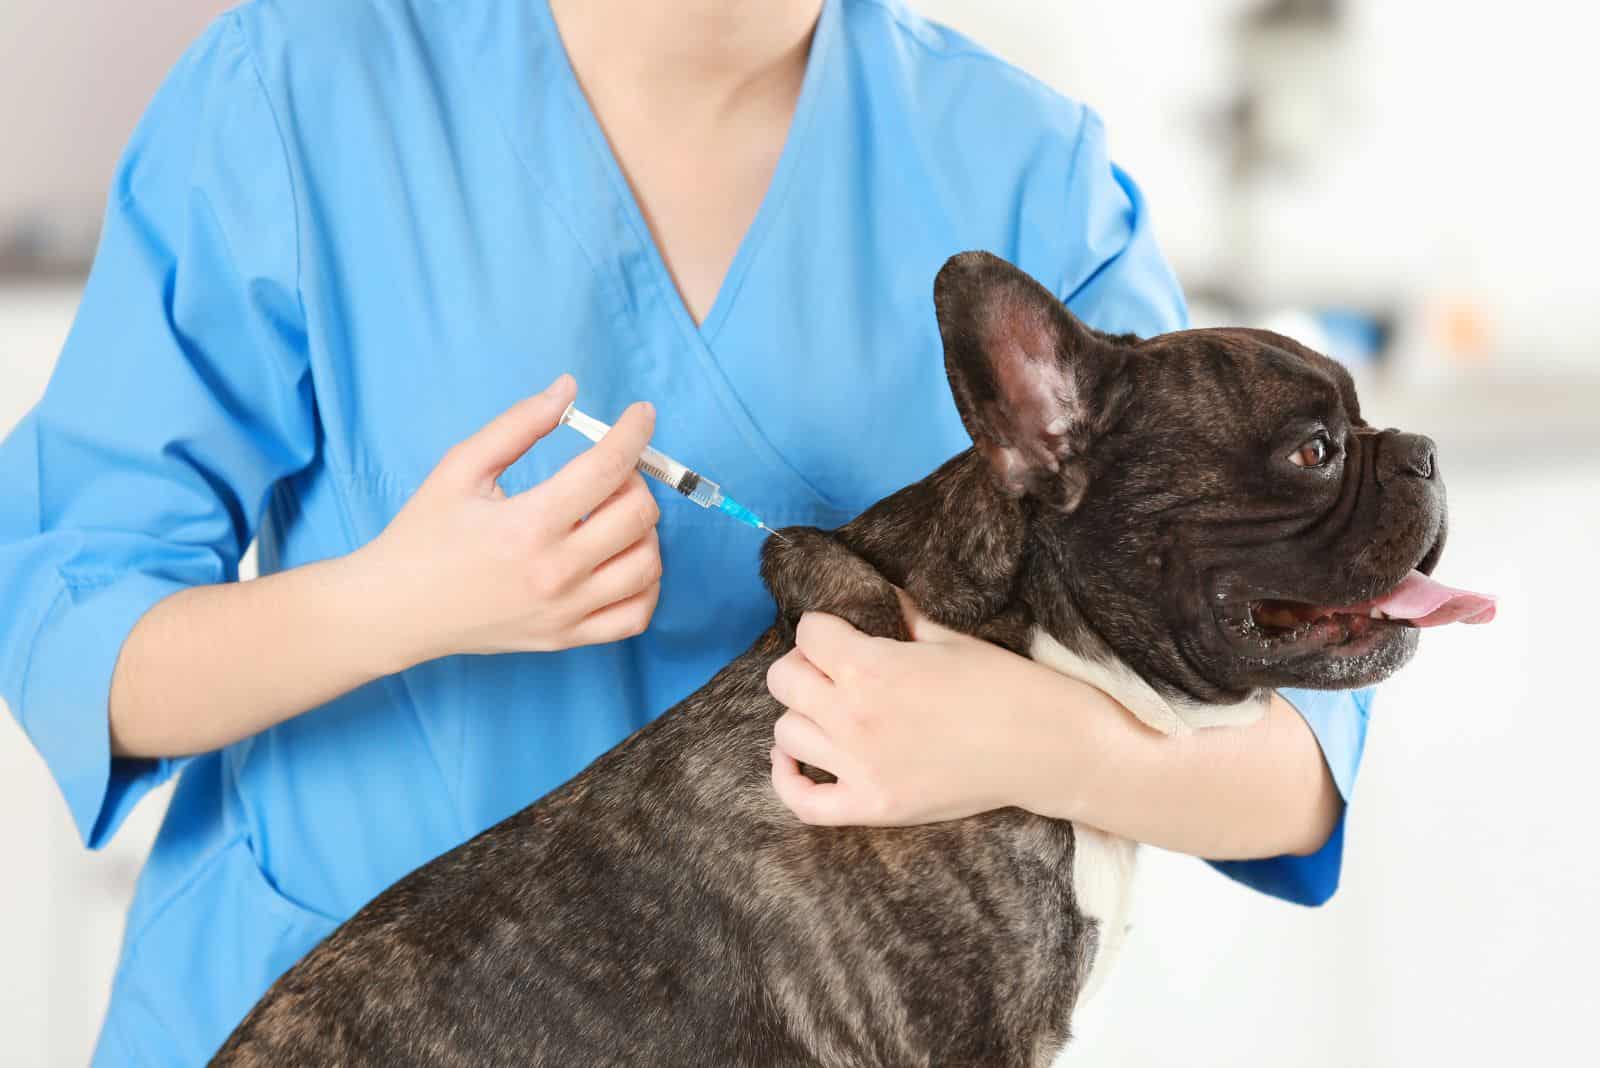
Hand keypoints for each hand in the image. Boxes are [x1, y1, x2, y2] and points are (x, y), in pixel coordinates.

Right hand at [356, 374, 662, 667]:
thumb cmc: (424, 533)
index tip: (642, 414)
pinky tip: (622, 559)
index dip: (634, 432)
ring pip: (648, 564)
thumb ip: (518, 424)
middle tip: (610, 471)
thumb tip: (568, 389)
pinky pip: (638, 614)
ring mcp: (565, 611)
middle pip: (637, 514)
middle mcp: (555, 572)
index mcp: (528, 524)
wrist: (396, 609)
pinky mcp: (567, 638)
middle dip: (635, 479)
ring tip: (612, 514)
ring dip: (644, 529)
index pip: (607, 468)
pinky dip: (646, 583)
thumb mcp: (461, 467)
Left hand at [766, 593, 1083, 825]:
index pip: (808, 633)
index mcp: (872, 667)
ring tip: (828, 711)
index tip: (840, 633)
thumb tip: (872, 597)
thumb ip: (898, 617)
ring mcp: (860, 767)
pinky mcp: (871, 806)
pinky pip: (803, 801)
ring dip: (802, 715)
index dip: (823, 627)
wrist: (1044, 747)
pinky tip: (794, 758)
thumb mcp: (947, 638)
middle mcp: (854, 716)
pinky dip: (787, 779)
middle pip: (784, 680)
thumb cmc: (1003, 685)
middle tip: (832, 669)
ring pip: (786, 733)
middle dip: (804, 665)